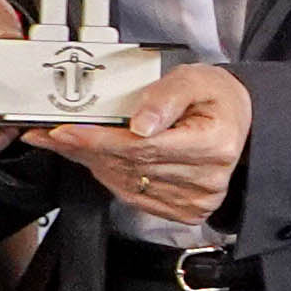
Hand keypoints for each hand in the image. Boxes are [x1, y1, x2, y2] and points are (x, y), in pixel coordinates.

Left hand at [35, 62, 247, 232]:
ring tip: (69, 141)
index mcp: (213, 145)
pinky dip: (108, 175)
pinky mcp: (183, 210)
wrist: (236, 125)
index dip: (99, 139)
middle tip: (53, 133)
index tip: (66, 130)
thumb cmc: (216, 101)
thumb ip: (165, 96)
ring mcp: (194, 200)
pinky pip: (132, 195)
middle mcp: (206, 179)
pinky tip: (98, 158)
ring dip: (92, 161)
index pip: (143, 146)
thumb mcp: (195, 80)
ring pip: (125, 181)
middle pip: (129, 165)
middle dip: (85, 147)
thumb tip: (140, 123)